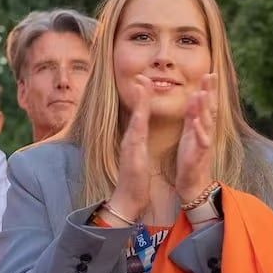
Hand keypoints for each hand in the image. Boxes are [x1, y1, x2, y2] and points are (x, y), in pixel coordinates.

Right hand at [107, 75, 152, 220]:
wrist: (127, 197)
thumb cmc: (135, 179)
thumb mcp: (138, 157)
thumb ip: (139, 145)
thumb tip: (140, 136)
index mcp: (135, 139)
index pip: (139, 114)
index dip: (142, 97)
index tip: (144, 80)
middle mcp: (131, 138)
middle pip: (136, 111)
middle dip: (139, 92)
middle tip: (142, 75)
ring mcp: (130, 145)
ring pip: (136, 119)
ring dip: (139, 101)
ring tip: (143, 84)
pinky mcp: (132, 153)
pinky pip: (137, 134)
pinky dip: (139, 121)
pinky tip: (142, 111)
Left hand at [175, 73, 216, 203]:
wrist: (191, 181)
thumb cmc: (189, 157)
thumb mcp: (189, 133)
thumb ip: (192, 117)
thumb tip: (194, 99)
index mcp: (200, 127)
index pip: (205, 104)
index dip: (207, 89)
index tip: (207, 73)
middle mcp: (204, 132)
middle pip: (210, 109)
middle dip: (210, 92)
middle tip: (210, 74)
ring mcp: (202, 142)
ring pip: (206, 122)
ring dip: (204, 107)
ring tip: (202, 92)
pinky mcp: (198, 154)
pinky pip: (200, 140)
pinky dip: (199, 130)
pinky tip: (196, 120)